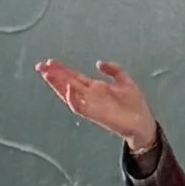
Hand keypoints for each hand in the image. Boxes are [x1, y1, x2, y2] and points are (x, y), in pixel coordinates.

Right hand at [36, 58, 157, 154]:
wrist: (143, 123)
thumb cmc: (134, 105)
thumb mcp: (124, 81)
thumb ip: (113, 70)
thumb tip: (99, 63)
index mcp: (95, 87)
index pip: (73, 76)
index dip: (61, 69)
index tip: (49, 62)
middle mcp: (90, 96)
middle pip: (67, 84)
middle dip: (53, 76)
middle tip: (40, 66)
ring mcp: (91, 105)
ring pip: (69, 94)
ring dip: (58, 85)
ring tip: (47, 74)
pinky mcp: (95, 114)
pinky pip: (81, 107)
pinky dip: (73, 99)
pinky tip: (68, 89)